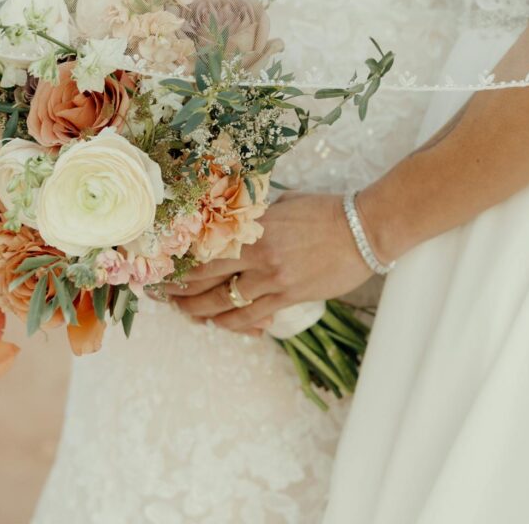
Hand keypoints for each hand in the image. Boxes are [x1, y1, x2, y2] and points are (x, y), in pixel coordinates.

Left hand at [168, 193, 373, 332]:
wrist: (365, 229)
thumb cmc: (329, 211)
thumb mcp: (286, 205)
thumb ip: (260, 218)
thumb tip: (242, 225)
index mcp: (254, 228)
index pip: (205, 248)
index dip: (180, 261)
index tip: (164, 266)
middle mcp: (259, 255)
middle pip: (206, 278)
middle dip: (180, 289)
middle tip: (163, 295)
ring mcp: (274, 279)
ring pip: (224, 303)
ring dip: (200, 311)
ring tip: (186, 313)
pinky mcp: (290, 297)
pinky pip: (252, 317)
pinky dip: (233, 324)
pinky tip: (221, 324)